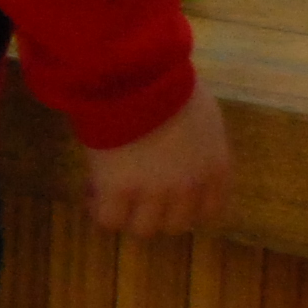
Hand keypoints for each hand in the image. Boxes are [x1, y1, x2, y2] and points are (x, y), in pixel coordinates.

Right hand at [82, 89, 231, 235]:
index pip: (209, 212)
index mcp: (215, 170)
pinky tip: (92, 191)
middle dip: (155, 211)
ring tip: (110, 194)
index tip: (168, 194)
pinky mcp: (118, 190)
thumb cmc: (171, 85)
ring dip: (127, 214)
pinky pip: (108, 219)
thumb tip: (183, 148)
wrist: (137, 78)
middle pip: (175, 225)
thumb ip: (199, 143)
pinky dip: (99, 210)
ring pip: (143, 229)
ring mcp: (153, 193)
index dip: (185, 207)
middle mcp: (189, 189)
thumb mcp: (202, 116)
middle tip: (136, 192)